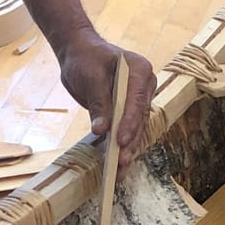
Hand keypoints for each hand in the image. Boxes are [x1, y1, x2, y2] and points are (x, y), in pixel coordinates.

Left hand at [56, 32, 154, 171]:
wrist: (80, 53)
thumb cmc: (85, 58)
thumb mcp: (89, 77)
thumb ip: (98, 103)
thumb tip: (102, 129)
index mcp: (140, 70)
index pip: (137, 100)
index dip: (129, 122)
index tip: (121, 141)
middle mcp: (145, 86)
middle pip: (139, 118)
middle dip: (130, 142)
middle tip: (121, 162)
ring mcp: (139, 99)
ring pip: (136, 128)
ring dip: (128, 150)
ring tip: (119, 171)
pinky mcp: (129, 111)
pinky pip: (128, 130)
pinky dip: (122, 147)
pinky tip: (118, 165)